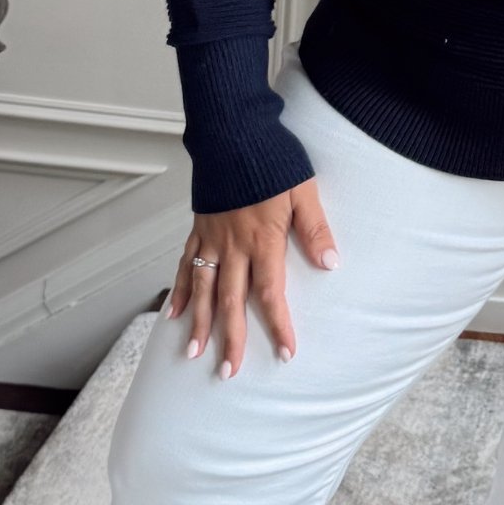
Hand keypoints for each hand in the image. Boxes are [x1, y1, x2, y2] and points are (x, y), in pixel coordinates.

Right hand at [168, 178, 337, 378]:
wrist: (233, 132)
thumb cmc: (271, 160)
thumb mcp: (304, 192)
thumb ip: (314, 230)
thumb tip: (331, 264)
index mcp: (262, 239)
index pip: (270, 293)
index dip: (278, 325)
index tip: (285, 353)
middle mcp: (233, 246)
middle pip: (229, 301)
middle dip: (230, 340)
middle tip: (228, 372)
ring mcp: (211, 239)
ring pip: (201, 289)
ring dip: (198, 324)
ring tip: (193, 353)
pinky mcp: (197, 229)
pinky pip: (184, 265)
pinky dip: (178, 291)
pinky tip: (171, 314)